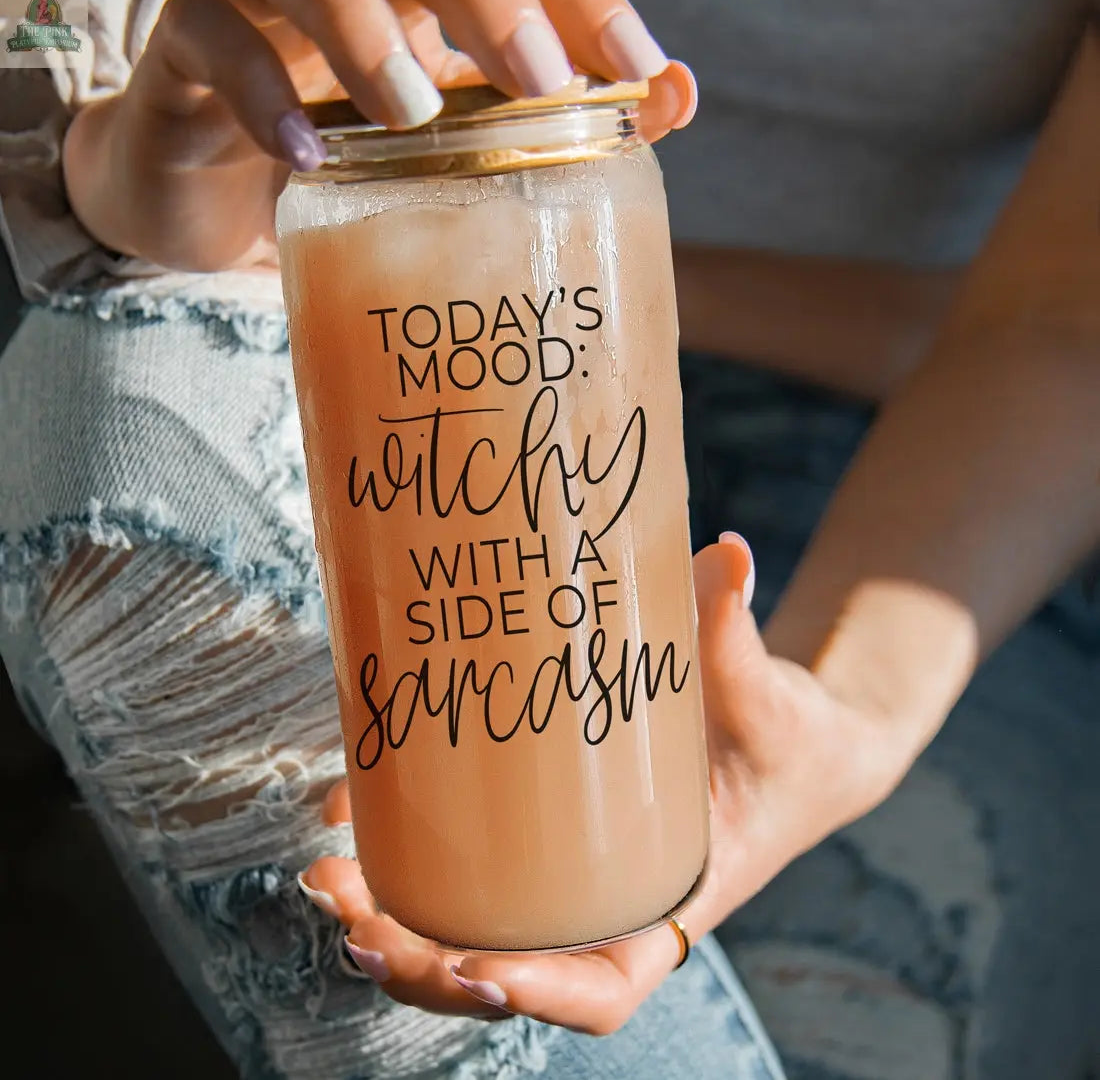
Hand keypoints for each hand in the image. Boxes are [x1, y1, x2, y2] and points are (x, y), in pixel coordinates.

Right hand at [63, 0, 696, 270]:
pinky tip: (305, 155)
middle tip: (540, 77)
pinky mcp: (185, 44)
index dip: (581, 0)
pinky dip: (259, 90)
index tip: (640, 73)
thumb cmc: (357, 152)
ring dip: (364, 29)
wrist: (217, 193)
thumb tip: (676, 98)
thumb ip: (559, 111)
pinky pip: (210, 36)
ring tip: (414, 115)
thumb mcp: (460, 136)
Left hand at [299, 533, 907, 1033]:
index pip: (604, 987)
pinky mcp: (543, 834)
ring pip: (467, 932)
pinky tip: (350, 812)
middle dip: (421, 962)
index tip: (474, 969)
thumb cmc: (788, 741)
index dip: (536, 991)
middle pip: (505, 974)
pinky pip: (465, 870)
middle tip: (354, 919)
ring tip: (326, 874)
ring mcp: (569, 875)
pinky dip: (401, 859)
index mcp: (670, 901)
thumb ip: (740, 634)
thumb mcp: (771, 700)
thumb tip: (731, 553)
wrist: (791, 744)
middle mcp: (609, 905)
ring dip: (390, 921)